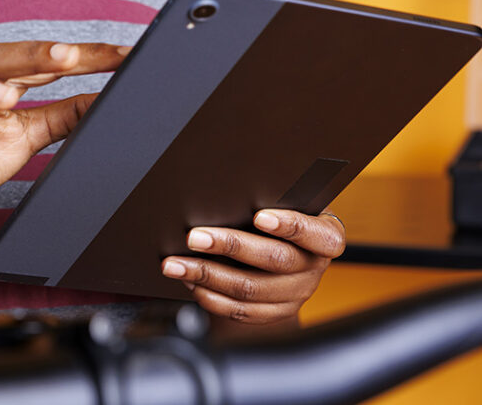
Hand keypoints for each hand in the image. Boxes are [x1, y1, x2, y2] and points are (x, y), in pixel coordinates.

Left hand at [160, 209, 346, 323]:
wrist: (285, 245)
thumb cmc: (280, 211)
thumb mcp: (286, 200)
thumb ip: (269, 196)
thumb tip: (225, 190)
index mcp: (326, 235)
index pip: (317, 234)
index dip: (290, 226)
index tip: (259, 216)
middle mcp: (314, 267)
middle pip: (273, 260)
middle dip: (229, 246)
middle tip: (194, 237)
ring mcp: (296, 293)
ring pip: (250, 289)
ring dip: (207, 275)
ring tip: (175, 264)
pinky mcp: (275, 312)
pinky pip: (240, 311)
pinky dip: (211, 296)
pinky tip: (190, 282)